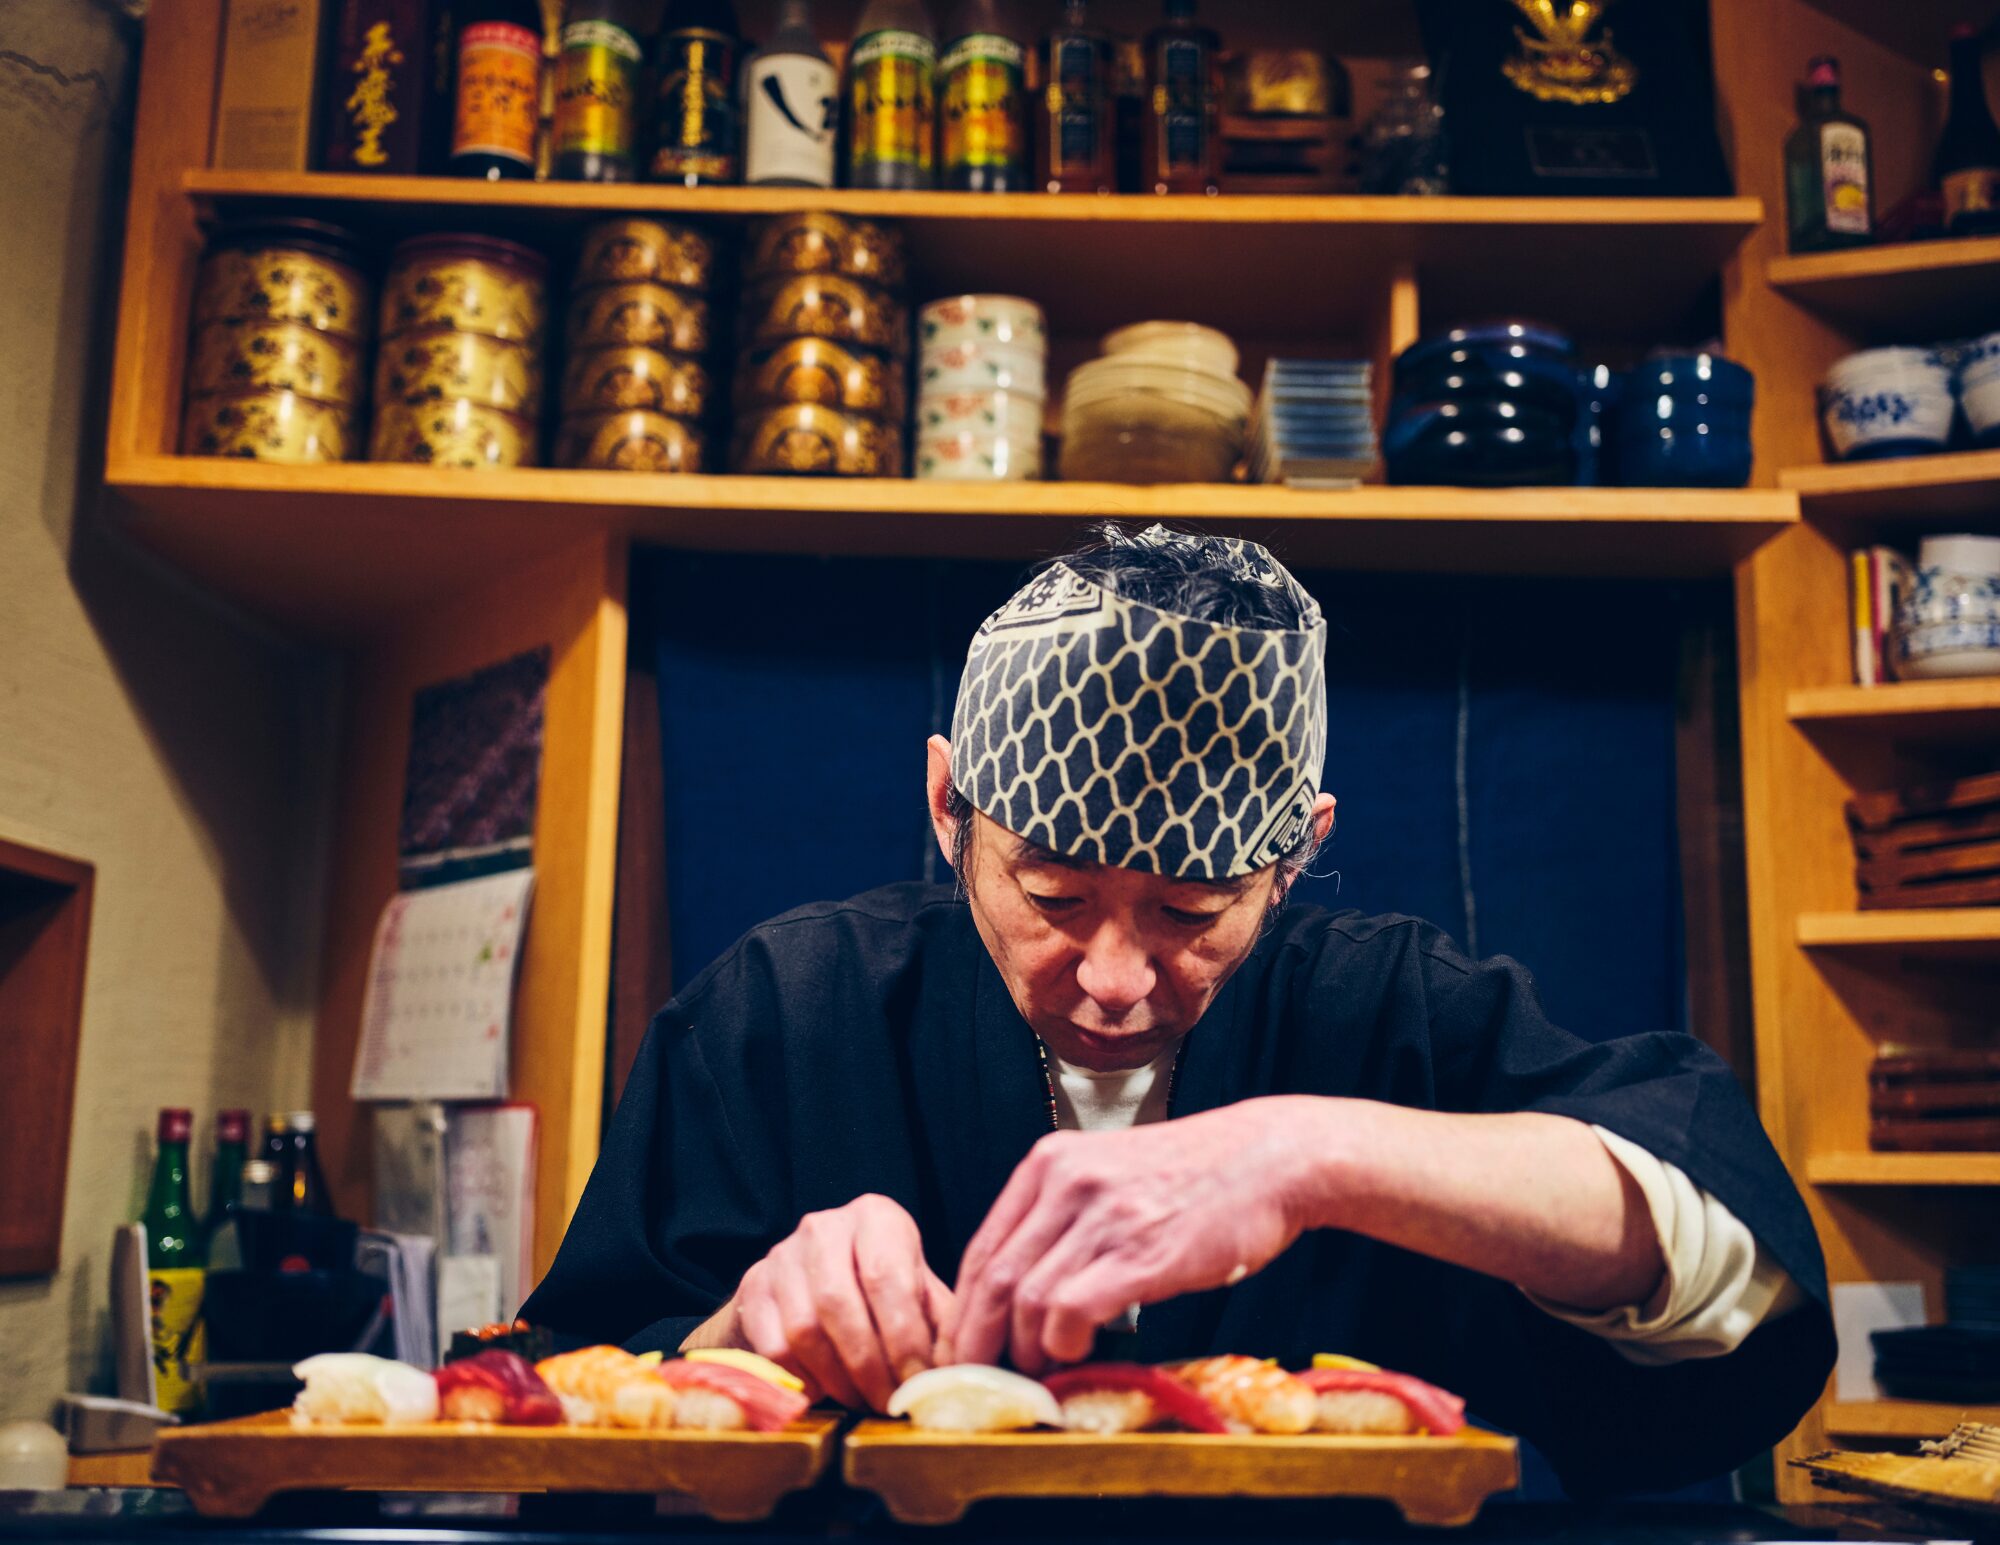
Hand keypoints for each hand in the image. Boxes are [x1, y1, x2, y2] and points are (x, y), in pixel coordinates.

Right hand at [727, 1193, 954, 1411]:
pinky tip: (827, 1391)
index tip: (918, 1383)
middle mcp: (824, 1227)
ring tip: (863, 1401)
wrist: (811, 1282)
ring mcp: (781, 1256)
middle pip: (840, 1304)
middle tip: (889, 1403)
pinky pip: (773, 1349)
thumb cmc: (880, 1292)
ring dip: (837, 1378)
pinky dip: (804, 1380)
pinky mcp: (753, 1288)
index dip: (904, 1338)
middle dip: (869, 1365)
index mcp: (876, 1217)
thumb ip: (942, 1325)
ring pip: (804, 1329)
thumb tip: (960, 1373)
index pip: (887, 1277)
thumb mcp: (918, 1293)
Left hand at [952, 1099, 1317, 1373]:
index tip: (961, 1348)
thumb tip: (1024, 1290)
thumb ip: (1063, 1217)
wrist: (1270, 1158)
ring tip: (1038, 1375)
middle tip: (975, 1381)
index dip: (962, 1309)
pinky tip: (1076, 1355)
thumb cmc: (1196, 1175)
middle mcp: (1066, 1182)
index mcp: (1050, 1162)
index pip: (981, 1247)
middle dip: (975, 1342)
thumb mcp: (1110, 1172)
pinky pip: (1072, 1311)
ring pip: (1027, 1300)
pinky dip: (1064, 1345)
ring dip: (1025, 1351)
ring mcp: (1103, 1215)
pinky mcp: (1140, 1251)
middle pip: (991, 1279)